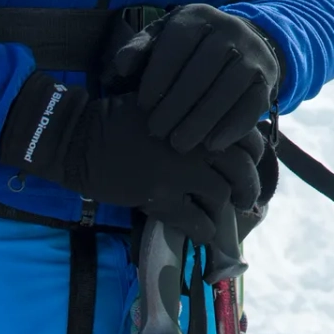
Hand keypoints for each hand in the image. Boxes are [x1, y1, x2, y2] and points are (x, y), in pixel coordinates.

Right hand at [0, 75, 265, 245]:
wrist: (79, 138)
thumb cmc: (119, 115)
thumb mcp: (165, 101)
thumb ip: (196, 114)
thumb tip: (226, 133)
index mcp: (199, 115)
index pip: (247, 137)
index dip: (255, 156)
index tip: (252, 166)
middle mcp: (196, 142)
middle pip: (242, 170)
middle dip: (249, 188)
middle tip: (247, 200)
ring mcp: (178, 171)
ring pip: (222, 196)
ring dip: (228, 211)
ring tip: (226, 217)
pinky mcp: (159, 197)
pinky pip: (195, 220)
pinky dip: (204, 230)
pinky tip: (205, 232)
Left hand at [110, 4, 281, 152]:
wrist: (243, 44)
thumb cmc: (189, 48)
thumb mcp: (163, 39)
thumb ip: (140, 49)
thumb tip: (121, 66)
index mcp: (198, 16)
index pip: (178, 44)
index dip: (158, 76)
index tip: (143, 105)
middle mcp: (230, 29)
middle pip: (203, 69)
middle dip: (177, 104)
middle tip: (156, 132)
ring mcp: (252, 53)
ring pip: (228, 88)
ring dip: (202, 120)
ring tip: (180, 144)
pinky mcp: (267, 78)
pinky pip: (253, 104)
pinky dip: (233, 126)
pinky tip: (212, 144)